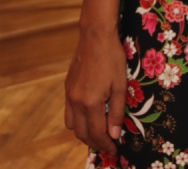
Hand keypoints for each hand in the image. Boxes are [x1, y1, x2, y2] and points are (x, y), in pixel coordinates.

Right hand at [65, 27, 128, 153]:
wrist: (95, 37)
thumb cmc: (112, 59)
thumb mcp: (120, 86)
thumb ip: (117, 112)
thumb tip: (114, 135)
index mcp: (90, 102)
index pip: (97, 133)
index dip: (106, 145)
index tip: (115, 150)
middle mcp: (76, 102)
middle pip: (82, 134)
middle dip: (96, 143)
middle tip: (108, 146)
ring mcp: (69, 95)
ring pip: (72, 126)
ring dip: (85, 134)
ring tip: (99, 134)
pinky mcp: (67, 88)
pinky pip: (68, 113)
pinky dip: (77, 121)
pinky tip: (89, 117)